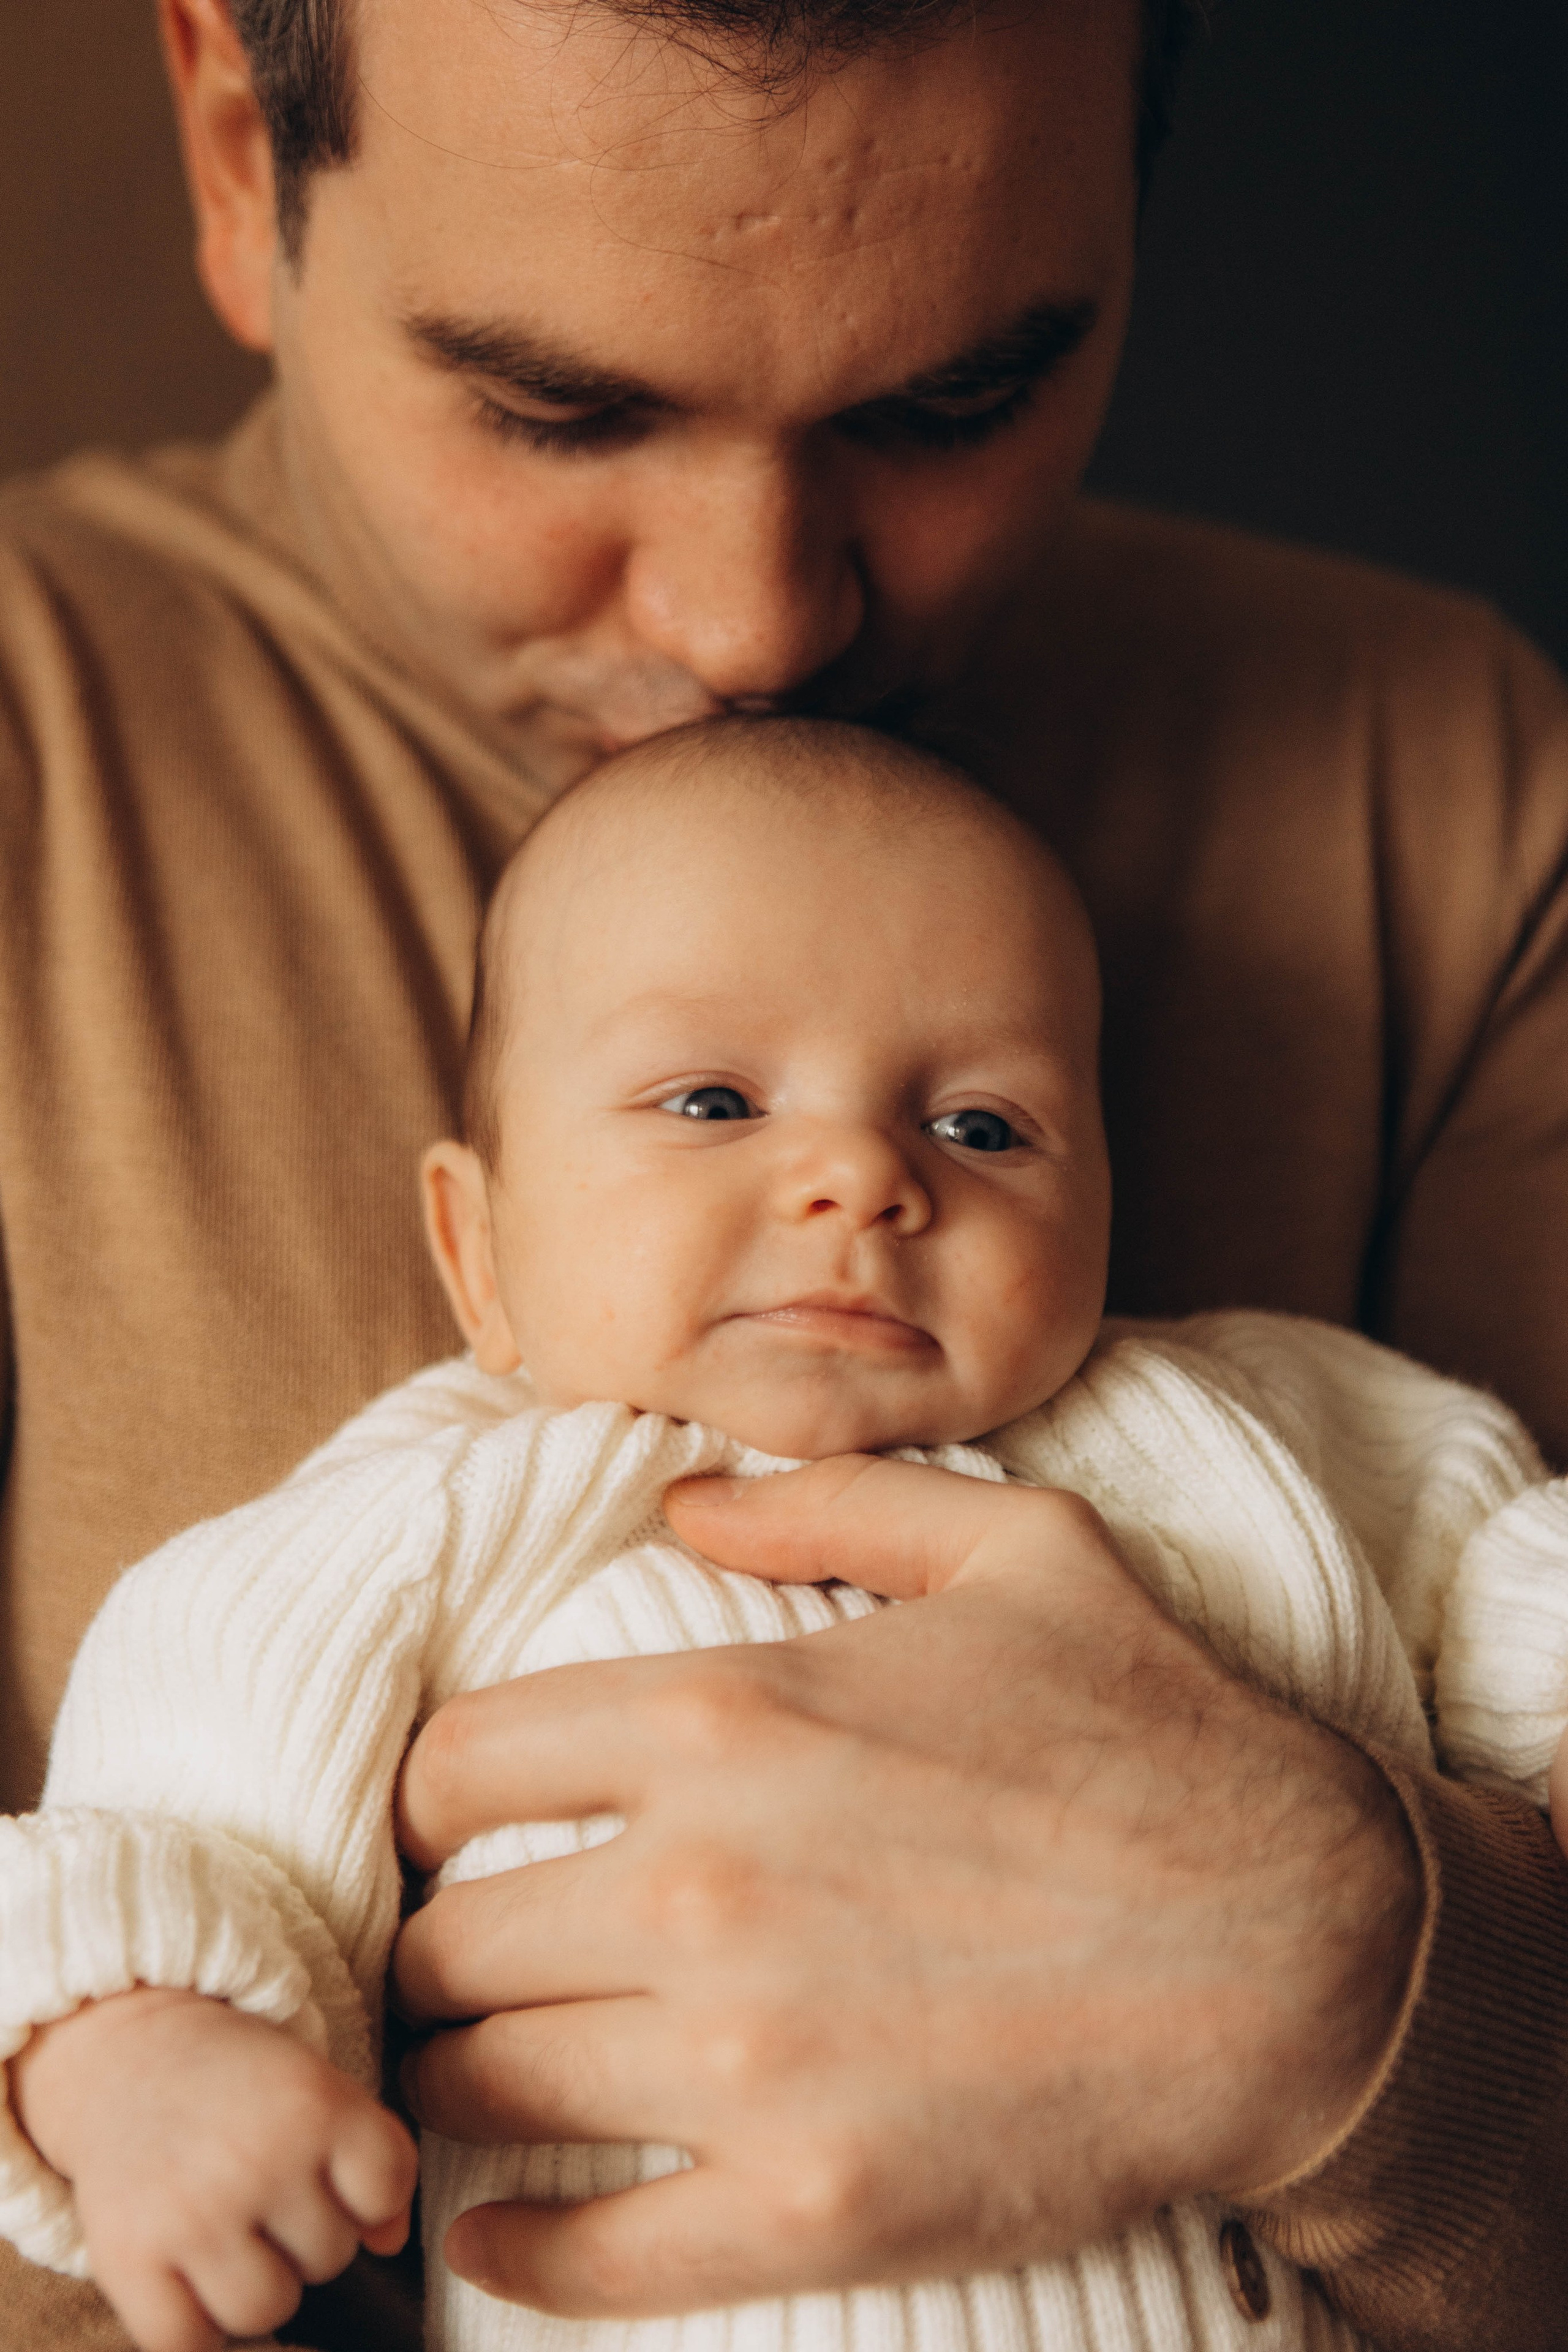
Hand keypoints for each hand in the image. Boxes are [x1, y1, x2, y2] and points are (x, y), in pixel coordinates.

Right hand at [10, 1985, 417, 2351]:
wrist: (124, 2054)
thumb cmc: (236, 2078)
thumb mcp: (317, 2084)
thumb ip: (376, 2153)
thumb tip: (390, 2242)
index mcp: (314, 2103)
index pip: (385, 2193)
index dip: (363, 2192)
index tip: (327, 2170)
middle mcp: (258, 2158)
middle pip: (329, 2258)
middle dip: (303, 2234)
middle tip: (260, 2190)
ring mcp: (191, 2213)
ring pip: (266, 2310)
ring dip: (254, 2285)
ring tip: (227, 2232)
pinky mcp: (127, 2257)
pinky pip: (188, 2344)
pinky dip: (191, 2326)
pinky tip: (184, 2271)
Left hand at [393, 1457, 1421, 2317]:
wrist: (1309, 1952)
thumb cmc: (1158, 1736)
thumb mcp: (1018, 1549)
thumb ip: (830, 1504)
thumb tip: (678, 1503)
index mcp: (727, 1720)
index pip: (456, 1769)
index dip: (424, 1806)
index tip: (451, 1837)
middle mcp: (702, 1887)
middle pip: (445, 1941)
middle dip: (435, 1952)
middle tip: (469, 1963)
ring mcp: (748, 2062)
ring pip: (484, 2088)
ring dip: (458, 2086)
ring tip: (480, 2076)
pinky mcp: (808, 2208)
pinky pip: (582, 2256)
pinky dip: (513, 2249)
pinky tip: (501, 2227)